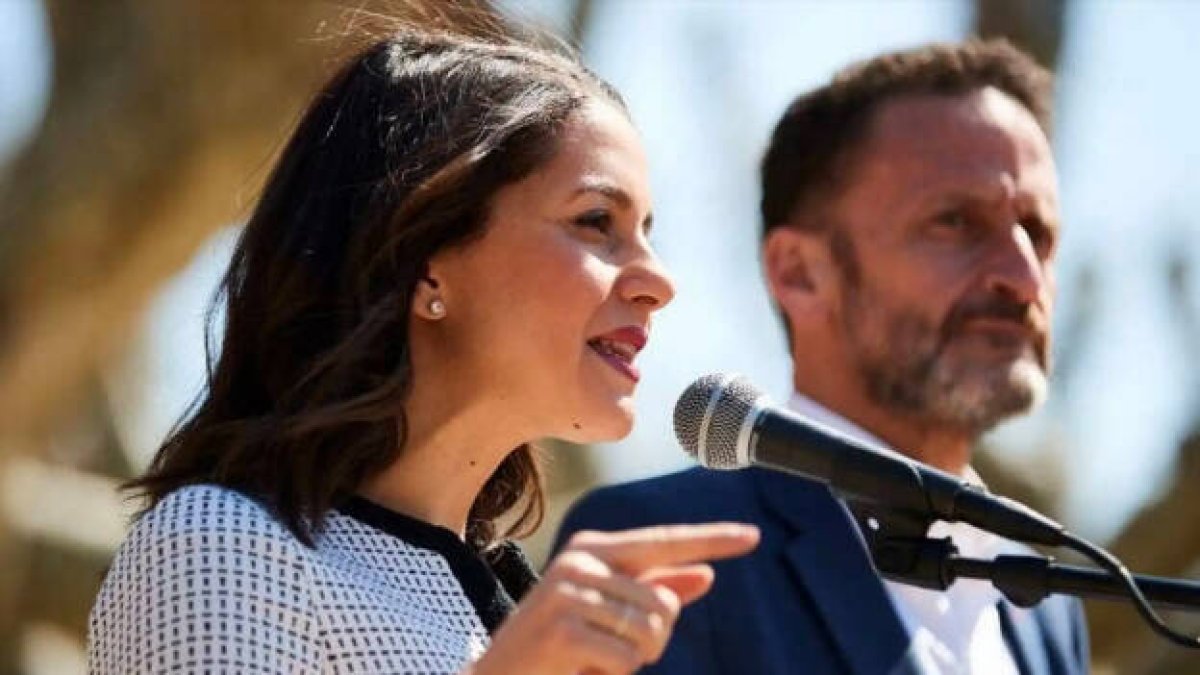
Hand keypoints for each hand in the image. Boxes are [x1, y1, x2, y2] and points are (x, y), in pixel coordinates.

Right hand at [467, 522, 758, 674]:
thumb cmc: (555, 648)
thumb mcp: (606, 614)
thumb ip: (653, 591)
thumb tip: (705, 576)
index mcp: (592, 550)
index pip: (664, 541)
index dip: (711, 538)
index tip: (752, 536)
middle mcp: (580, 561)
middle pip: (665, 602)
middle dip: (651, 639)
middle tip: (606, 650)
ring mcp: (569, 593)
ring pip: (651, 631)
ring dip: (632, 659)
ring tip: (591, 659)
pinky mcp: (563, 629)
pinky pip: (627, 658)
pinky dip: (613, 673)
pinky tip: (579, 669)